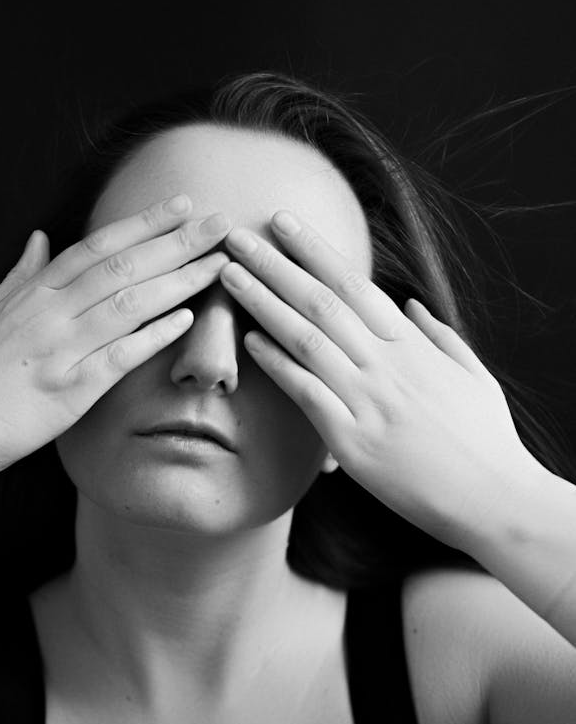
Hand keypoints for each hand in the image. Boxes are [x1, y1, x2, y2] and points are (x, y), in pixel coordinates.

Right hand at [0, 196, 229, 488]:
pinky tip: (186, 320)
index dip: (143, 223)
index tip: (182, 204)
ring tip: (218, 263)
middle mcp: (48, 312)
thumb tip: (39, 238)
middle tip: (220, 222)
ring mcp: (58, 350)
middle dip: (175, 241)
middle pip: (122, 265)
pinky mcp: (66, 391)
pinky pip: (118, 357)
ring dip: (177, 280)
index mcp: (32, 293)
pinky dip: (153, 336)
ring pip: (127, 303)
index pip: (97, 246)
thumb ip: (19, 276)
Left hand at [219, 210, 538, 550]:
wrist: (494, 499)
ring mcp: (367, 401)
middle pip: (320, 301)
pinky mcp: (352, 441)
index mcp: (412, 345)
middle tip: (237, 237)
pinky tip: (248, 342)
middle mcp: (386, 364)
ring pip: (306, 338)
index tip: (283, 223)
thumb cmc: (486, 441)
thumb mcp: (473, 376)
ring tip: (230, 277)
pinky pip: (306, 394)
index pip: (354, 284)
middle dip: (275, 264)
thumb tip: (409, 306)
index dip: (314, 250)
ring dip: (263, 303)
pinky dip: (277, 365)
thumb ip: (439, 336)